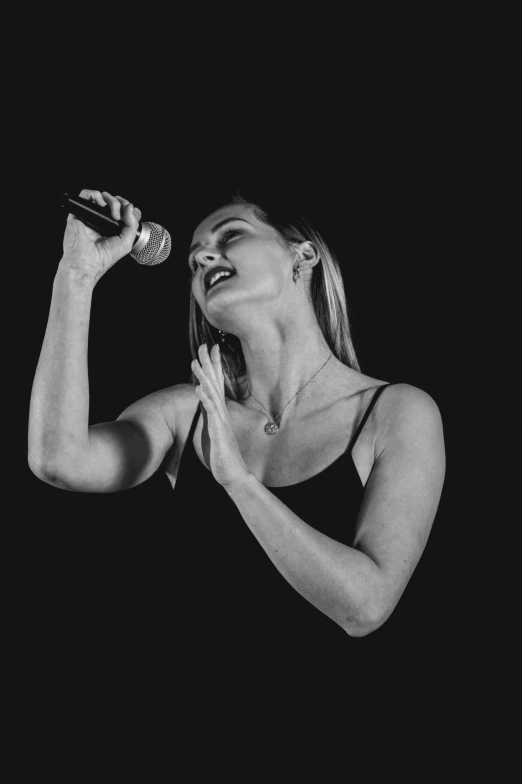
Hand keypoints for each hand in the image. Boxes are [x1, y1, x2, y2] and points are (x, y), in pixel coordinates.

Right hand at [61, 189, 141, 281]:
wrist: (86, 263)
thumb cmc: (103, 257)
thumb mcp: (126, 242)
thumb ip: (132, 224)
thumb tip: (130, 207)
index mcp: (112, 227)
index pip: (122, 210)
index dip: (129, 208)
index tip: (133, 213)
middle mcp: (101, 221)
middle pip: (113, 201)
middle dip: (121, 203)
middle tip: (122, 215)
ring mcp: (90, 216)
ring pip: (102, 196)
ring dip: (111, 200)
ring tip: (114, 214)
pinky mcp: (78, 213)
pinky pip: (85, 194)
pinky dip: (95, 195)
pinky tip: (102, 205)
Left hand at [192, 343, 251, 489]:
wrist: (234, 475)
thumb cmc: (224, 458)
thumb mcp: (216, 436)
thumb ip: (213, 423)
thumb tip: (209, 414)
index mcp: (221, 413)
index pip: (218, 385)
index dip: (214, 367)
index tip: (211, 350)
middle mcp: (223, 413)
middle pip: (216, 383)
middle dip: (210, 363)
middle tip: (205, 345)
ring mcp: (221, 420)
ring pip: (212, 393)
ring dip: (204, 376)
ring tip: (195, 361)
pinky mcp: (219, 430)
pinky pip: (211, 411)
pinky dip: (205, 398)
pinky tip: (199, 387)